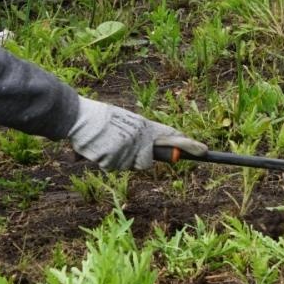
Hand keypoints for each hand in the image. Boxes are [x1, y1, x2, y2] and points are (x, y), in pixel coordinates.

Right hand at [67, 98, 205, 170]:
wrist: (79, 116)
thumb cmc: (98, 118)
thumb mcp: (122, 122)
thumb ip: (136, 136)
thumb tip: (148, 155)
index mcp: (143, 126)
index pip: (170, 136)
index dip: (187, 145)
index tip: (205, 151)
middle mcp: (139, 137)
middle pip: (146, 162)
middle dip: (136, 160)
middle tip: (120, 148)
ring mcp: (127, 149)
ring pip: (126, 166)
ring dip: (114, 159)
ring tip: (103, 143)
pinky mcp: (113, 158)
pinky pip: (110, 167)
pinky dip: (101, 160)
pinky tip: (96, 148)